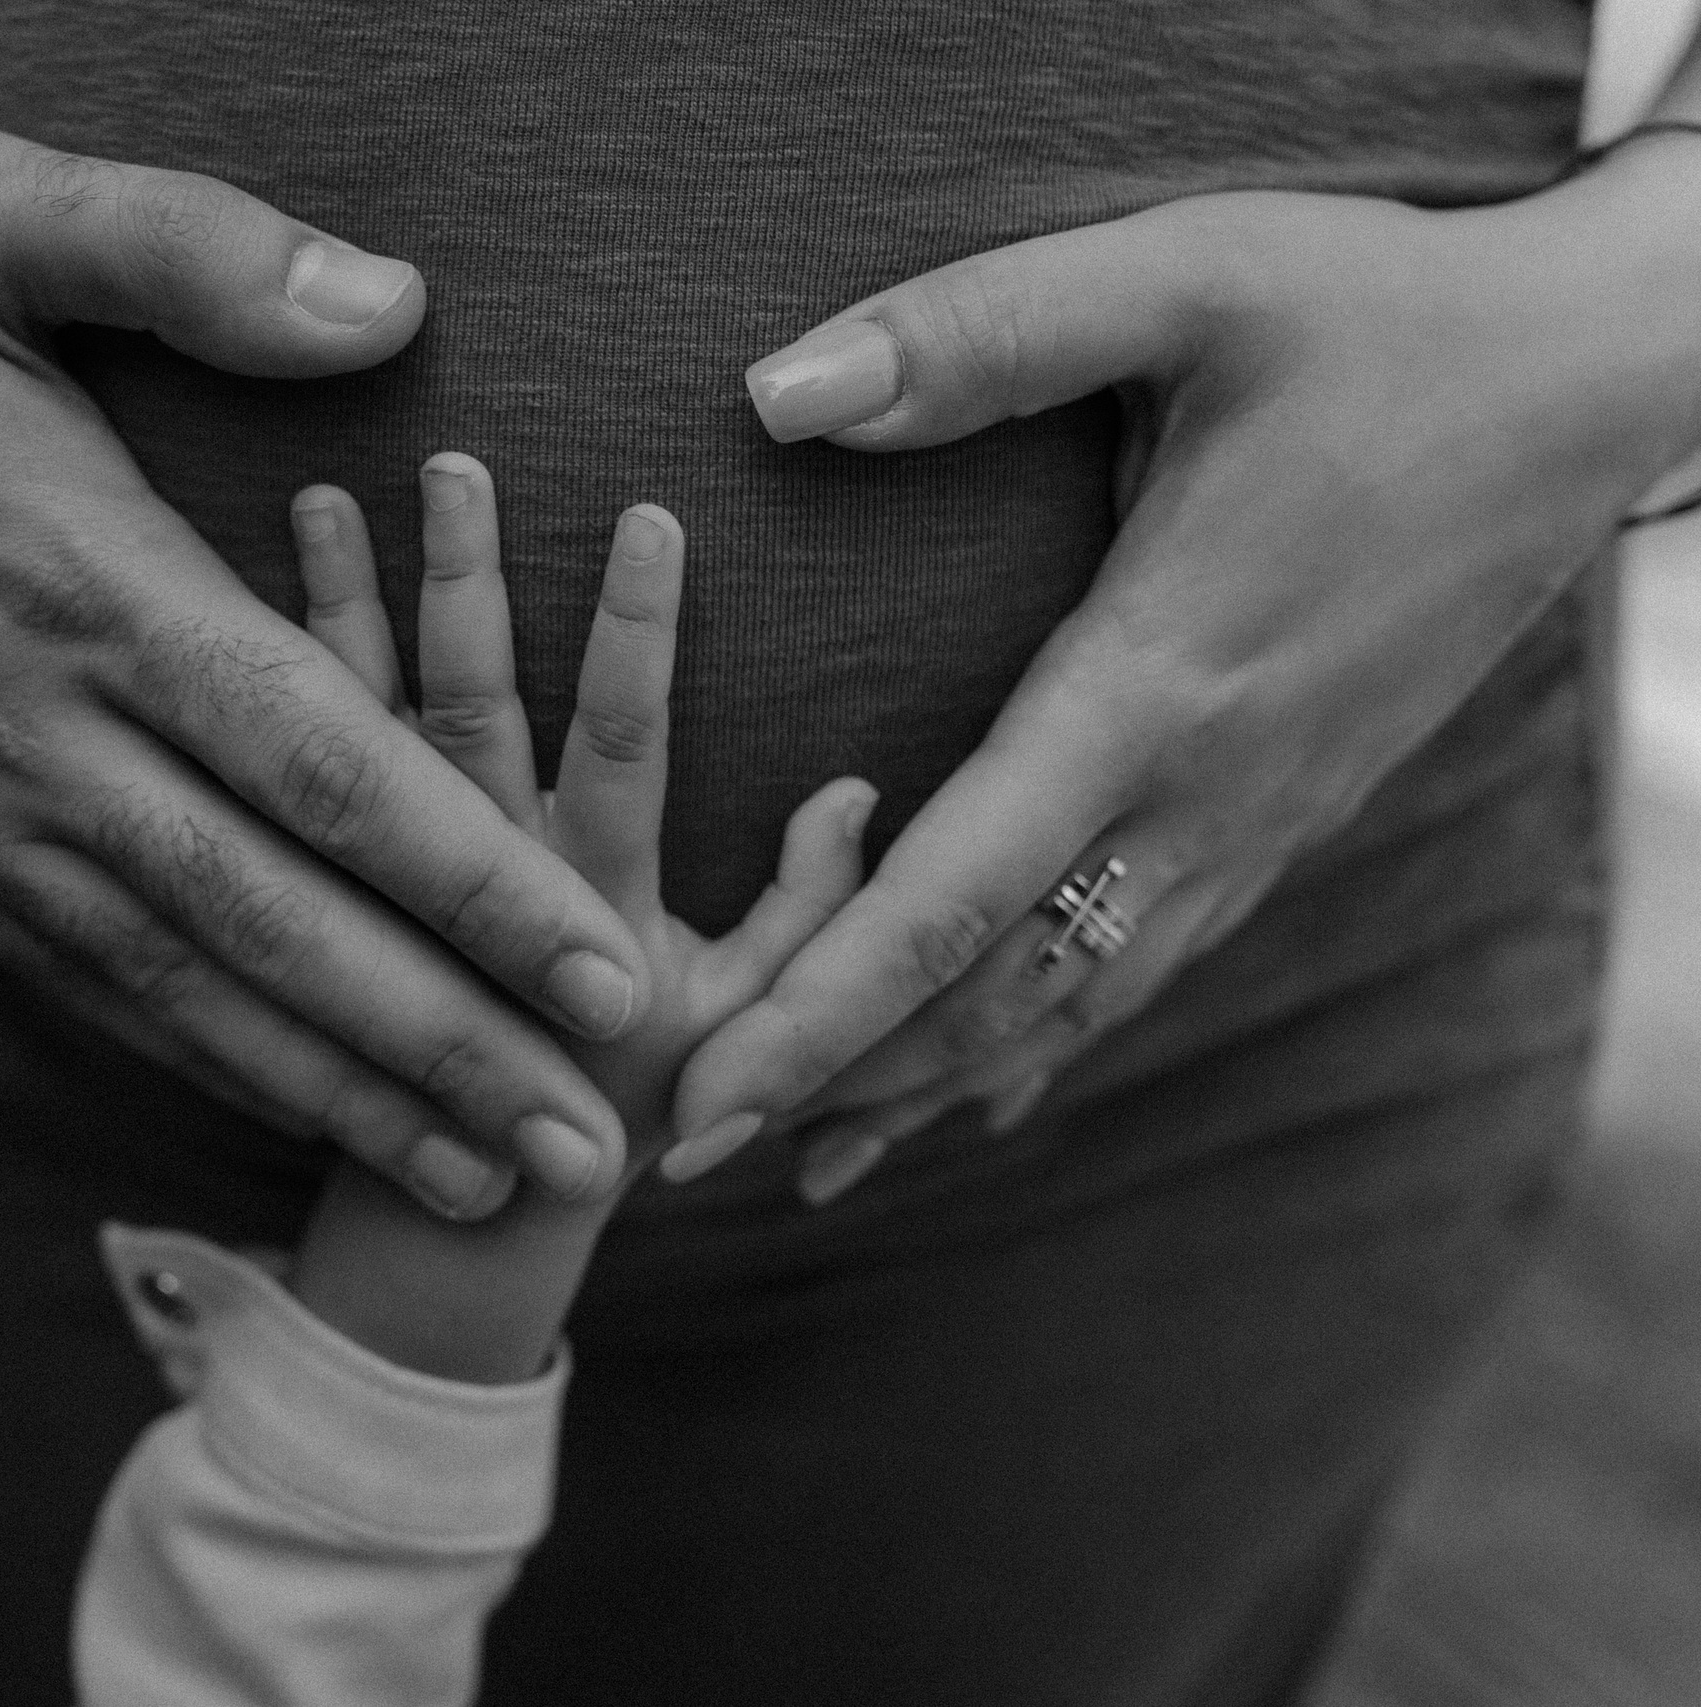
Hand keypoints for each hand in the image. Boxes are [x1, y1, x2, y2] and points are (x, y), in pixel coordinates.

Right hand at [0, 130, 656, 1212]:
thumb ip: (188, 252)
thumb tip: (392, 306)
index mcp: (83, 589)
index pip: (322, 767)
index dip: (474, 882)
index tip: (604, 970)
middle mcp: (34, 741)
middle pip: (275, 927)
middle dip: (441, 1048)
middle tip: (587, 1147)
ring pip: (183, 991)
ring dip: (339, 1095)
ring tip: (475, 1184)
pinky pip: (86, 983)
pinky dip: (203, 1060)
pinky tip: (295, 1110)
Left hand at [290, 454, 874, 1171]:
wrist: (465, 1214)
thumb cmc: (629, 1108)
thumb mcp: (746, 1020)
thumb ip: (812, 910)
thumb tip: (856, 787)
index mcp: (591, 906)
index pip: (619, 742)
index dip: (633, 633)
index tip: (646, 515)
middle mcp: (484, 884)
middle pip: (470, 710)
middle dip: (465, 577)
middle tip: (452, 461)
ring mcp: (395, 885)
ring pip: (363, 725)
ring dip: (344, 604)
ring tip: (320, 489)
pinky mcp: (328, 886)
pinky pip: (295, 773)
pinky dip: (278, 675)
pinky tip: (248, 580)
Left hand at [664, 137, 1700, 1199]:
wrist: (1598, 380)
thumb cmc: (1389, 315)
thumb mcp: (1192, 277)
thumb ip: (984, 333)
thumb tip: (775, 394)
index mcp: (1155, 681)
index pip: (953, 896)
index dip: (816, 1015)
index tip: (701, 1106)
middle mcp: (1206, 792)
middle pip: (994, 994)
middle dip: (837, 1084)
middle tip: (688, 1154)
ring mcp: (1258, 820)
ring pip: (1072, 1005)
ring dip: (927, 1085)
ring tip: (804, 1156)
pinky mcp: (1286, 813)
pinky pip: (1142, 969)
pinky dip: (1039, 1045)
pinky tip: (980, 1095)